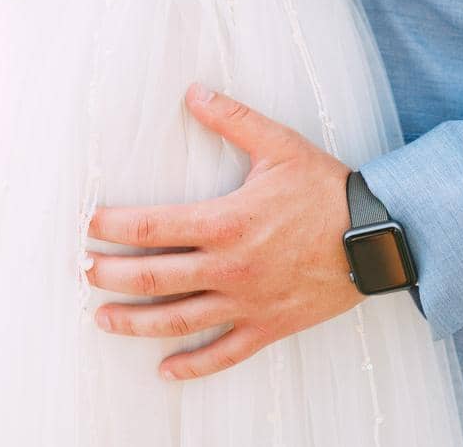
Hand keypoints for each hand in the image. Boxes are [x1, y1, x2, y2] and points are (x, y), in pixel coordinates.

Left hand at [85, 86, 360, 380]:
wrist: (379, 236)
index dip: (113, 226)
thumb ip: (233, 119)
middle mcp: (230, 267)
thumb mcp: (280, 146)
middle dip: (111, 274)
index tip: (88, 225)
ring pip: (178, 321)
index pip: (153, 226)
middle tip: (84, 271)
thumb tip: (193, 92)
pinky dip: (192, 365)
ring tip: (102, 319)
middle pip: (154, 278)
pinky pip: (224, 353)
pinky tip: (165, 371)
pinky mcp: (268, 326)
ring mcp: (247, 302)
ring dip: (135, 322)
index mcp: (227, 222)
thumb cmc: (327, 189)